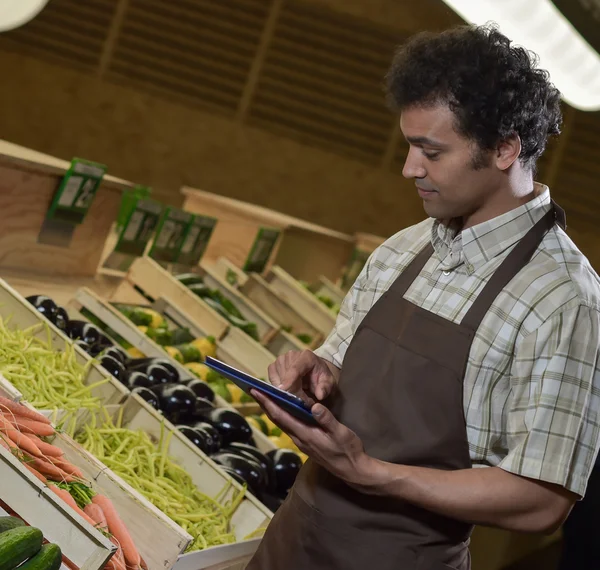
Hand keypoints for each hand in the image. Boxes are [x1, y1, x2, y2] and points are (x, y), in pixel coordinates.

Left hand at [251, 390, 373, 490]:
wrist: (352, 470)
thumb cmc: (348, 450)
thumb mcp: (341, 433)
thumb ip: (327, 420)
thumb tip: (314, 406)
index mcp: (305, 434)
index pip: (281, 416)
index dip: (268, 402)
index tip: (256, 390)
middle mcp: (299, 438)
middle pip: (276, 419)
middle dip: (264, 403)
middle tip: (253, 388)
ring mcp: (301, 441)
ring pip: (281, 422)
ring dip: (271, 408)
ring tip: (263, 395)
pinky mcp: (305, 441)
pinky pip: (288, 425)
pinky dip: (281, 414)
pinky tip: (282, 407)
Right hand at [268, 350, 337, 405]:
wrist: (316, 372)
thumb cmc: (322, 378)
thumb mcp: (329, 383)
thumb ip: (325, 388)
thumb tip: (320, 395)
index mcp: (306, 357)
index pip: (295, 368)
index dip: (289, 379)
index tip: (284, 390)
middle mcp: (291, 355)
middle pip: (286, 376)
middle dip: (293, 392)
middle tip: (303, 402)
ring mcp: (281, 360)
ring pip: (278, 379)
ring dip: (285, 391)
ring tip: (298, 396)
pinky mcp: (274, 366)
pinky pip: (271, 379)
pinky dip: (277, 388)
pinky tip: (288, 391)